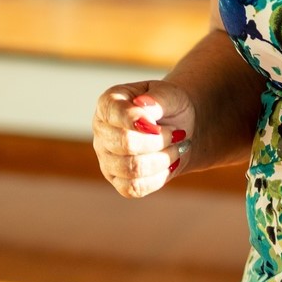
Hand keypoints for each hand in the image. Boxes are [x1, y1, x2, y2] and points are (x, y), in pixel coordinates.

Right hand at [92, 80, 193, 196]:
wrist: (180, 128)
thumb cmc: (170, 107)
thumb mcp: (171, 93)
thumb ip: (158, 97)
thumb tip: (143, 104)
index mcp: (107, 105)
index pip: (114, 113)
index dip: (137, 119)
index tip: (157, 122)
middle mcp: (101, 132)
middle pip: (126, 144)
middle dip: (158, 141)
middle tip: (176, 134)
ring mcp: (107, 159)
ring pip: (132, 169)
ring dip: (162, 159)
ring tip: (176, 148)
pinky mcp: (118, 181)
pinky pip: (134, 188)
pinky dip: (158, 177)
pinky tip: (169, 164)